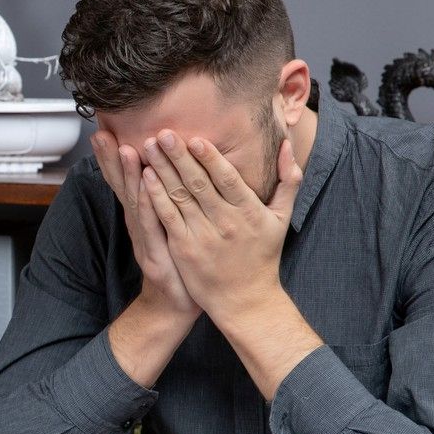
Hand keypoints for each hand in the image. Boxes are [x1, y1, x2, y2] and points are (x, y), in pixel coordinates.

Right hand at [92, 130, 197, 320]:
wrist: (174, 304)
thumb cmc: (174, 262)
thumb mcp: (165, 227)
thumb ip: (161, 201)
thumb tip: (158, 173)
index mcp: (141, 214)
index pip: (124, 180)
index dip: (112, 156)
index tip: (104, 129)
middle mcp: (137, 223)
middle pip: (122, 186)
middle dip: (112, 159)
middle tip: (101, 133)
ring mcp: (143, 238)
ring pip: (135, 201)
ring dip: (130, 176)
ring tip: (125, 149)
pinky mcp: (154, 254)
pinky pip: (152, 224)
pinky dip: (148, 204)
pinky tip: (147, 187)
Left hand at [138, 130, 303, 322]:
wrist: (246, 301)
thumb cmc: (264, 255)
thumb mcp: (282, 218)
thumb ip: (288, 181)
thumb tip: (288, 145)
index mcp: (249, 212)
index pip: (227, 179)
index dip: (210, 158)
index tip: (194, 138)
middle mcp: (226, 223)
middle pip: (198, 184)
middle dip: (178, 156)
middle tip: (162, 132)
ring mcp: (203, 236)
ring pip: (179, 197)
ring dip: (162, 170)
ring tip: (148, 146)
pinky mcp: (184, 249)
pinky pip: (168, 218)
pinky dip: (155, 196)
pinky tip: (145, 177)